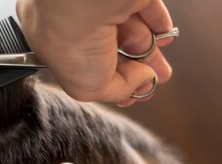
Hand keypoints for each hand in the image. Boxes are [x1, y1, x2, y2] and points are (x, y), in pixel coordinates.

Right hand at [16, 0, 174, 105]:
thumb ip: (118, 90)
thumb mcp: (89, 87)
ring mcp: (103, 5)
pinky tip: (165, 38)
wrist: (81, 2)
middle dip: (135, 70)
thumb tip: (142, 82)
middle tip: (150, 82)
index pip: (87, 65)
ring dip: (149, 52)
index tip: (128, 95)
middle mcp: (77, 21)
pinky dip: (158, 23)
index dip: (110, 82)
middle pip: (114, 49)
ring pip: (132, 31)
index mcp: (57, 41)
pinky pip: (146, 7)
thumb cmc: (70, 42)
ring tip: (162, 71)